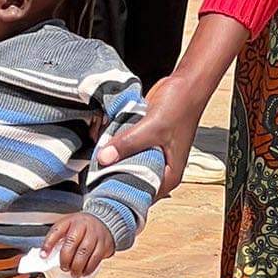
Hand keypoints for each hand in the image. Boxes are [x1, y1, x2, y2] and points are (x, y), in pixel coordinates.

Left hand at [43, 212, 115, 277]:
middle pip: (71, 243)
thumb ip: (59, 238)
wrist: (103, 222)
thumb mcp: (68, 226)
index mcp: (69, 221)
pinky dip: (89, 268)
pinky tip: (84, 272)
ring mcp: (94, 234)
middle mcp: (82, 226)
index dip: (48, 244)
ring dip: (77, 266)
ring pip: (84, 252)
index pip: (56, 231)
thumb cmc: (82, 227)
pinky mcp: (104, 244)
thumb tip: (46, 255)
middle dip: (65, 259)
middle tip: (64, 268)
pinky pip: (96, 258)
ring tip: (74, 273)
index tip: (43, 256)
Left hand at [95, 73, 202, 193]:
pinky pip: (125, 147)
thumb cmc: (179, 108)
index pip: (142, 194)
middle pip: (131, 178)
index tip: (99, 187)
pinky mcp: (143, 140)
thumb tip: (104, 158)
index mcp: (169, 175)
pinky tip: (103, 138)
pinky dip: (116, 143)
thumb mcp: (152, 128)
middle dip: (113, 173)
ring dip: (113, 156)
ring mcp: (151, 153)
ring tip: (96, 152)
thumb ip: (128, 144)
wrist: (185, 84)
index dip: (121, 191)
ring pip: (126, 161)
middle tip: (92, 169)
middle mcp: (161, 167)